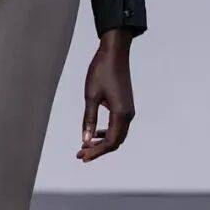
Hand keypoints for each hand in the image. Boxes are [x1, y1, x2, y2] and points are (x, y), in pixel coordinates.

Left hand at [78, 28, 134, 161]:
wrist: (115, 53)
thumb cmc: (101, 71)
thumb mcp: (91, 96)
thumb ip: (89, 119)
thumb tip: (85, 140)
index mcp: (121, 114)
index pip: (110, 142)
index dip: (96, 152)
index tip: (82, 156)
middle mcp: (128, 115)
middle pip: (115, 142)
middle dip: (98, 150)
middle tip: (81, 155)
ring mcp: (128, 110)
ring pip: (117, 135)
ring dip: (102, 143)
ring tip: (85, 146)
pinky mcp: (125, 105)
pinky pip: (118, 126)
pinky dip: (106, 133)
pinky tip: (94, 133)